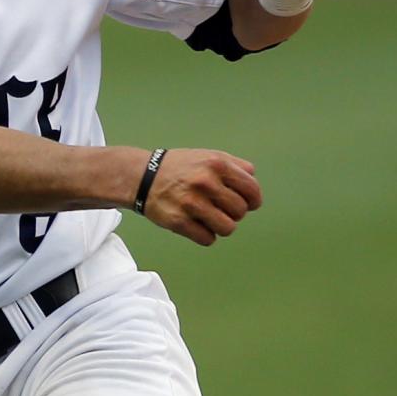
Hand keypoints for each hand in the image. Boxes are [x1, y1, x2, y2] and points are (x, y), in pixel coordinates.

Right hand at [141, 147, 262, 246]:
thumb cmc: (180, 168)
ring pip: (227, 228)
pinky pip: (208, 239)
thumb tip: (253, 179)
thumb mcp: (208, 156)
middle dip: (234, 213)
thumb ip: (235, 165)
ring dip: (221, 226)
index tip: (248, 204)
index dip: (253, 201)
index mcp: (217, 164)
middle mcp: (205, 182)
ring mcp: (192, 203)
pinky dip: (205, 235)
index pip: (252, 191)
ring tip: (210, 218)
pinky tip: (197, 224)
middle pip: (240, 212)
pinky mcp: (179, 222)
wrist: (143, 177)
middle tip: (221, 209)